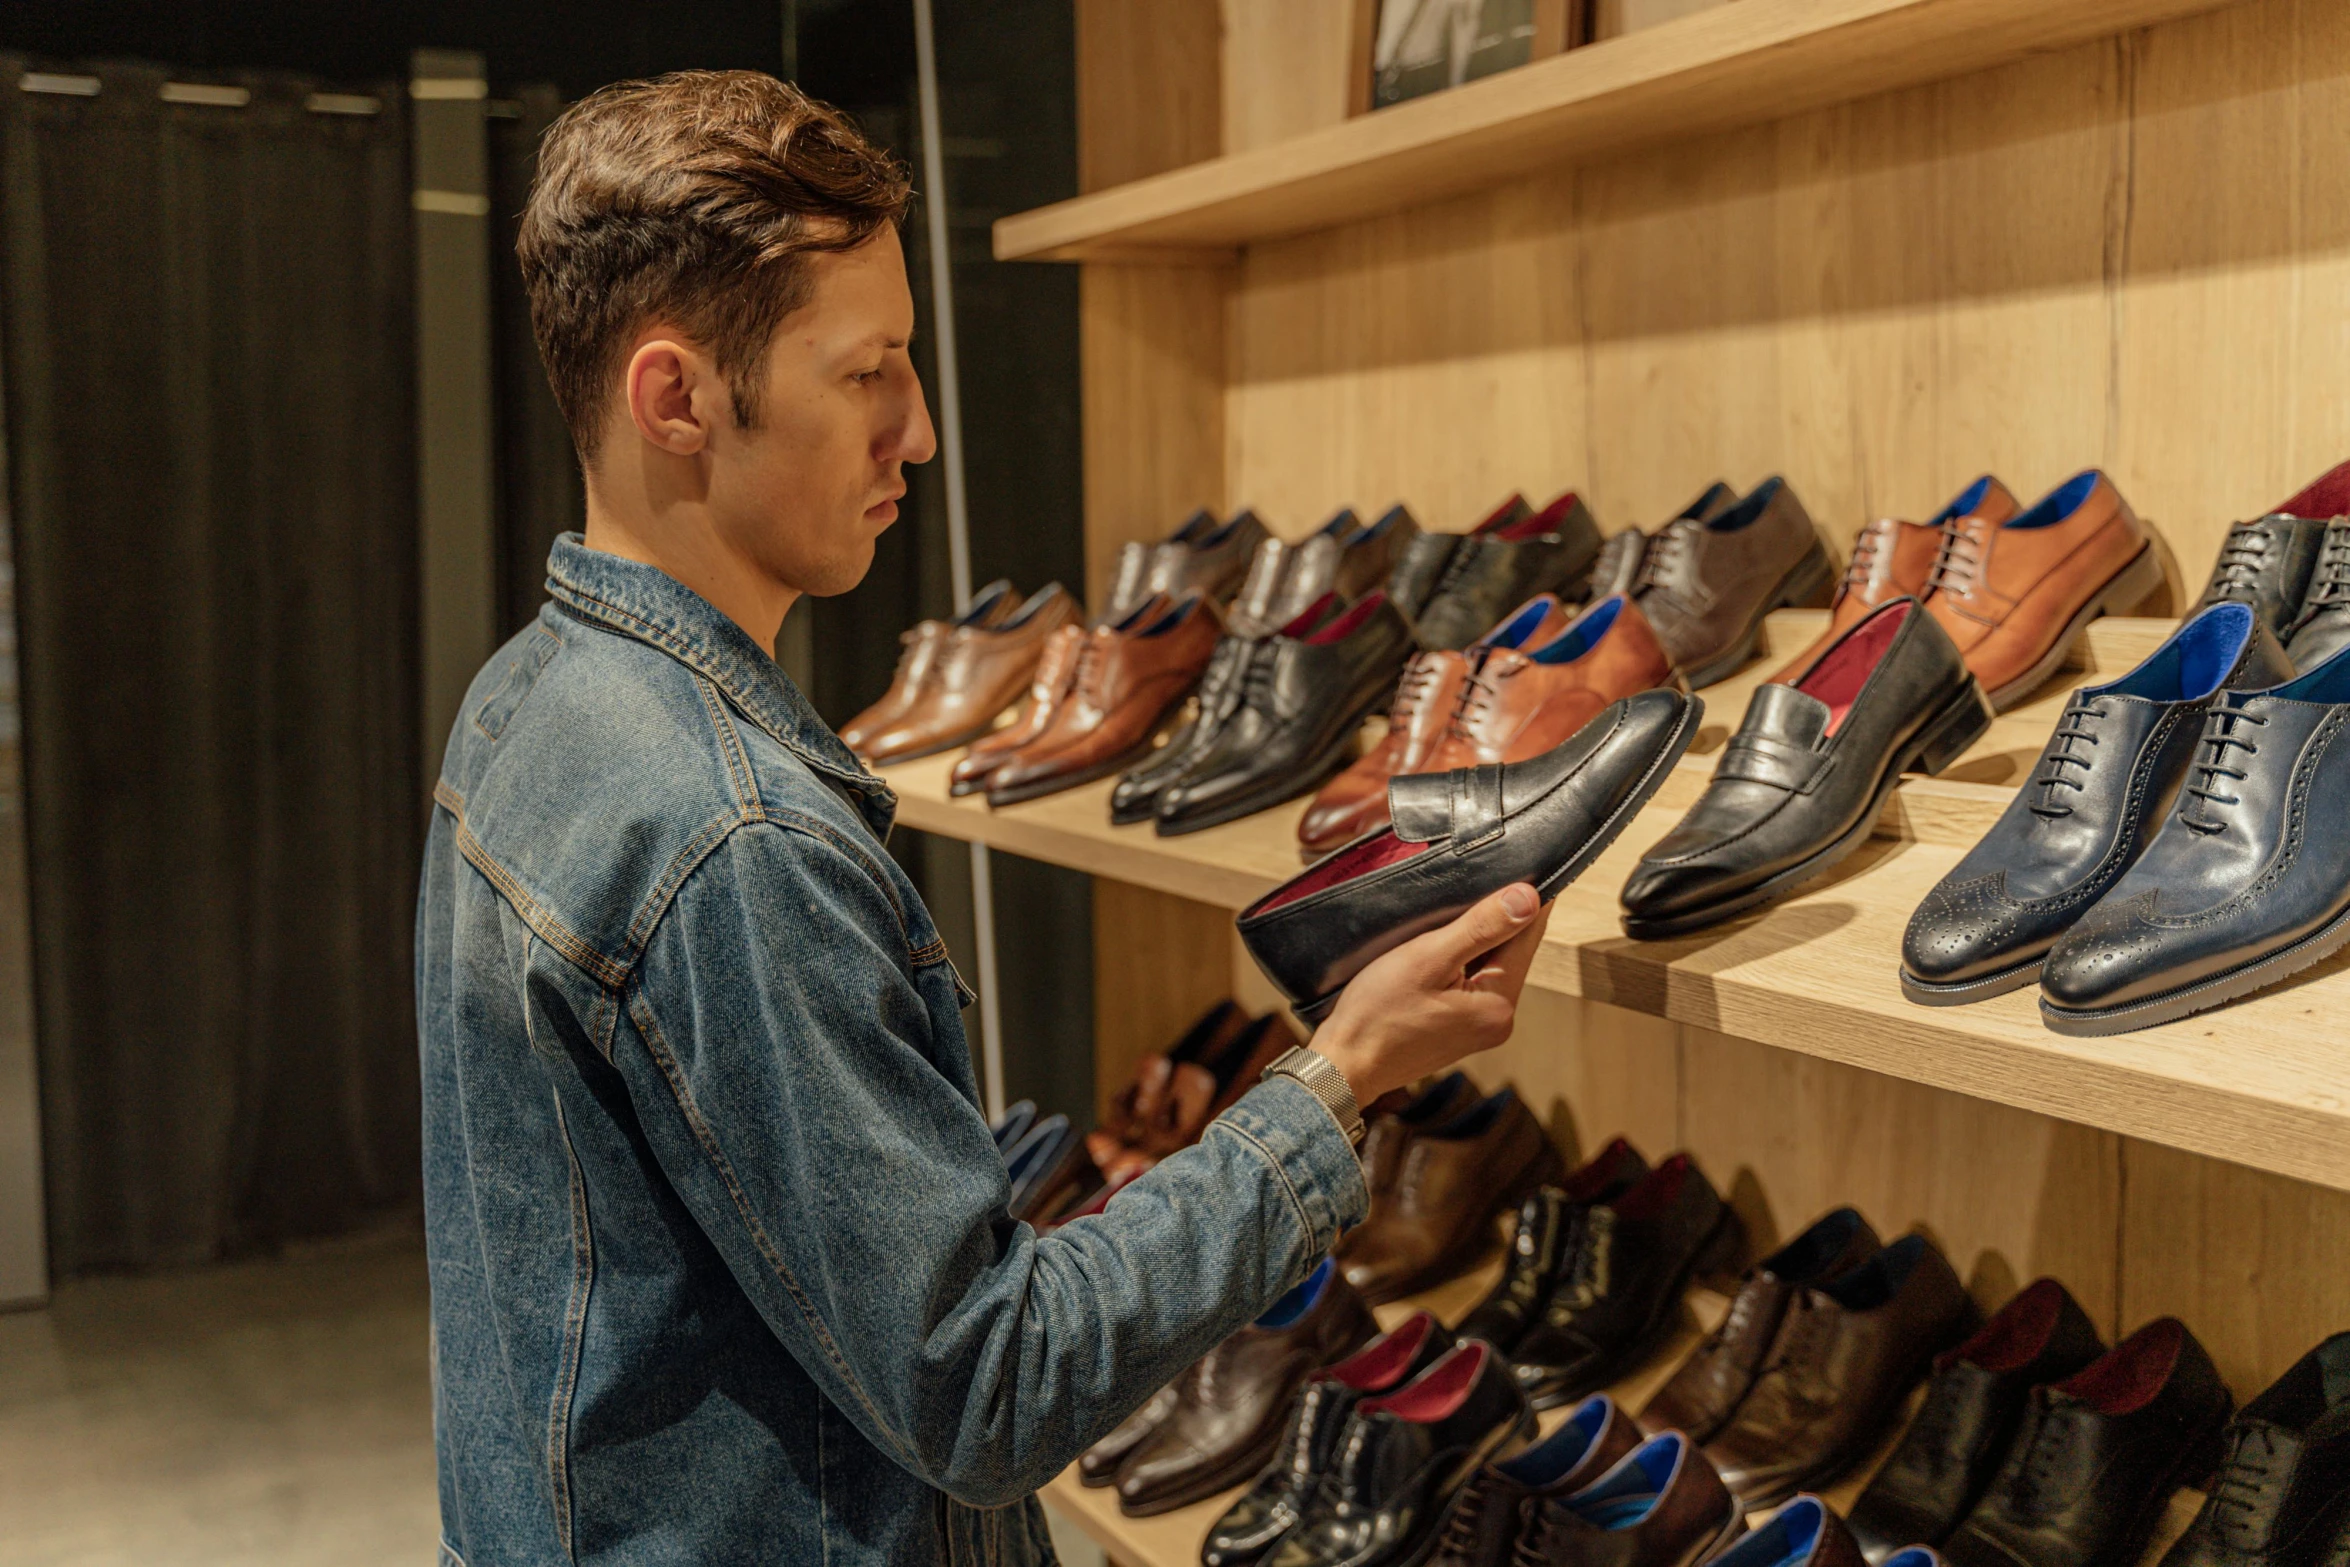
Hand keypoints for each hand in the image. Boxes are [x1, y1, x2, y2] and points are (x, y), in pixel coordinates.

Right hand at [1307, 883, 1550, 1106]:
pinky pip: (1469, 982)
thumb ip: (1481, 927)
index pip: (1526, 937)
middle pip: (1509, 952)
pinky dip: (1459, 960)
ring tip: (1452, 910)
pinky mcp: (1457, 1029)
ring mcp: (1477, 1028)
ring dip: (1475, 939)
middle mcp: (1497, 1021)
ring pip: (1487, 965)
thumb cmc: (1377, 1013)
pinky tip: (1438, 946)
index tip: (1526, 864)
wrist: (1344, 1062)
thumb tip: (1529, 898)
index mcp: (1499, 1005)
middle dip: (1497, 918)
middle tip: (1480, 880)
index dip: (1526, 899)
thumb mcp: (1428, 957)